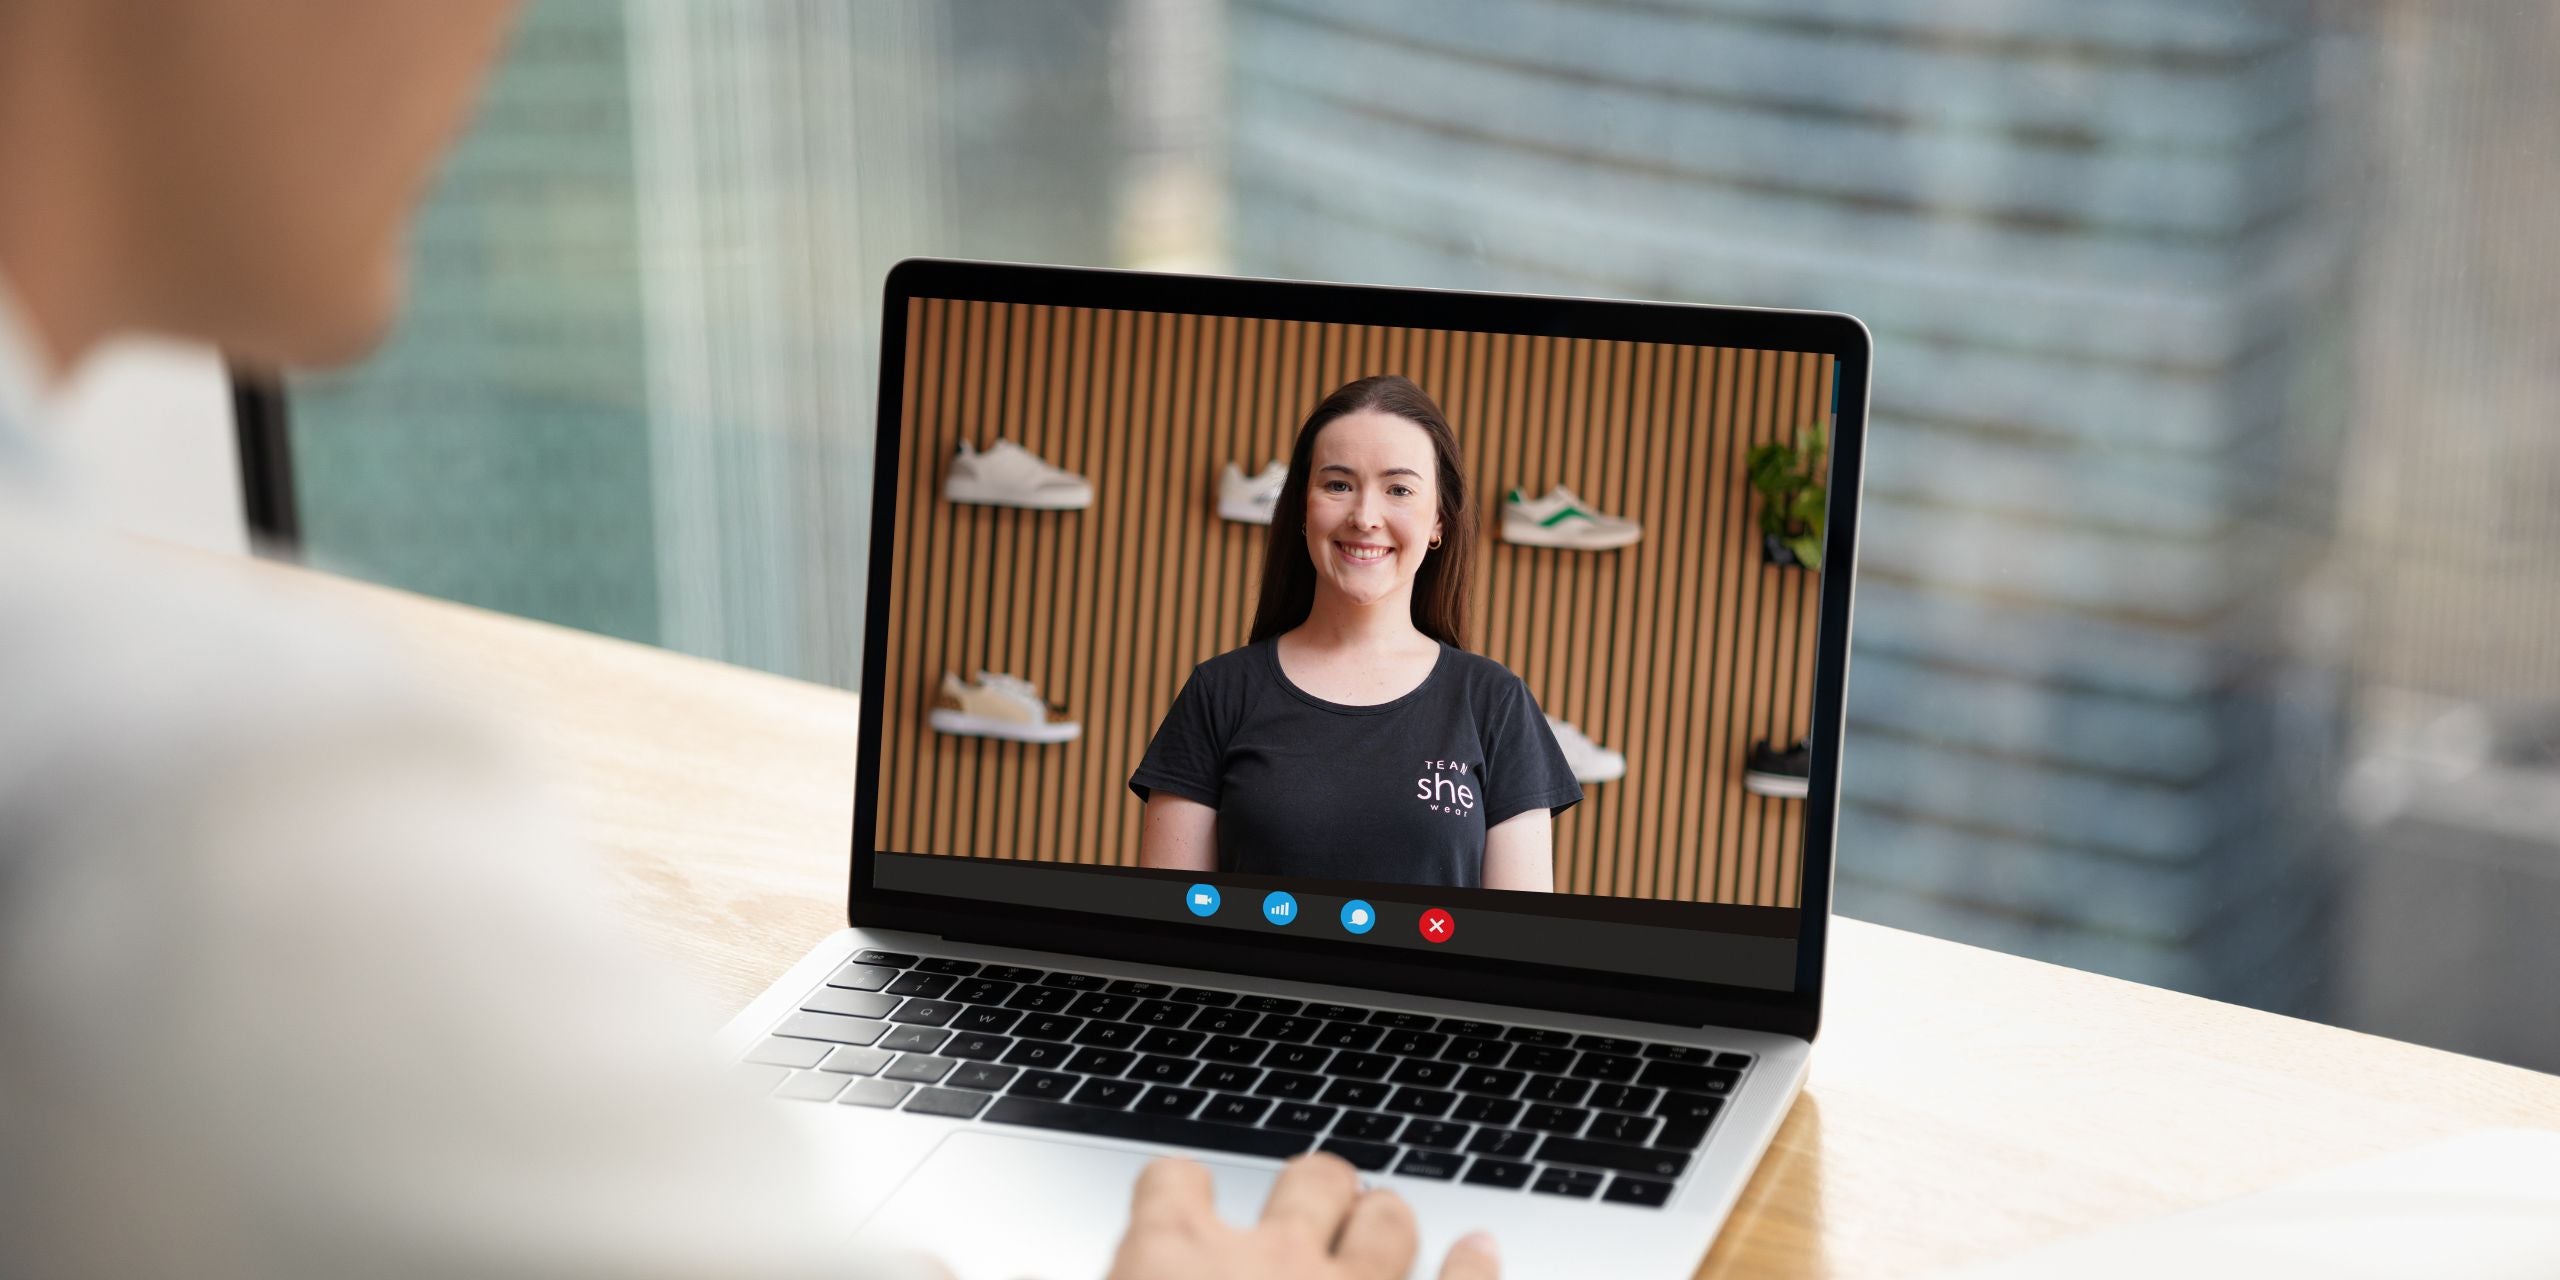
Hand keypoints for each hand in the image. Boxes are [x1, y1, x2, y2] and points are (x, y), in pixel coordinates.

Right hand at [1106, 1154, 1499, 1279]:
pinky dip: (1475, 1267)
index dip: (1179, 1194)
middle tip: (1313, 1207)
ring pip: (1385, 1221)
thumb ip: (1125, 1270)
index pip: (1172, 1182)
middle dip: (1314, 1187)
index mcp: (1167, 1258)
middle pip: (1305, 1179)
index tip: (1182, 1203)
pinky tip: (1480, 1252)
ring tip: (1382, 1221)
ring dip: (1384, 1219)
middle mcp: (1267, 1261)